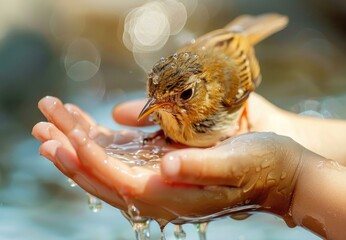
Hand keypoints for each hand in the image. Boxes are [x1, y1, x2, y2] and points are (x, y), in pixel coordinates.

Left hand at [33, 96, 281, 221]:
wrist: (280, 174)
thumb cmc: (263, 166)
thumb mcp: (235, 165)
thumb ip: (199, 170)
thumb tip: (164, 168)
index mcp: (172, 197)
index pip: (117, 180)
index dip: (88, 158)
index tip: (62, 135)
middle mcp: (160, 195)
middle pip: (103, 175)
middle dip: (71, 151)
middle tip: (42, 127)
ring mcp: (160, 183)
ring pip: (109, 166)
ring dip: (80, 145)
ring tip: (54, 124)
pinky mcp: (166, 170)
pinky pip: (126, 158)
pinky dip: (104, 143)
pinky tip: (90, 129)